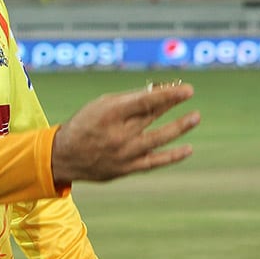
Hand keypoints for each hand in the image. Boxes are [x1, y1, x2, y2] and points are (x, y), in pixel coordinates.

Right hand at [51, 82, 199, 182]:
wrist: (64, 157)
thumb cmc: (86, 124)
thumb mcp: (101, 104)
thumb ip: (130, 99)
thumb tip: (161, 92)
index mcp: (110, 113)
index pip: (145, 102)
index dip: (168, 95)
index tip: (187, 90)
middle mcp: (118, 134)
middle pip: (151, 116)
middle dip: (172, 104)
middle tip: (190, 93)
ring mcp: (124, 153)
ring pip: (158, 139)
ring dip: (179, 127)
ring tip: (195, 117)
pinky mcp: (127, 168)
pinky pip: (154, 162)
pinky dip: (172, 156)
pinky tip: (188, 149)